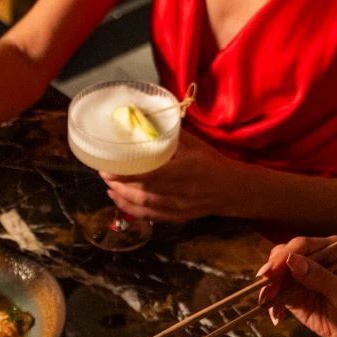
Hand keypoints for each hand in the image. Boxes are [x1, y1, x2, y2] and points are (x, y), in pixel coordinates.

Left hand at [101, 131, 244, 222]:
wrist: (232, 190)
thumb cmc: (213, 163)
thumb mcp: (196, 145)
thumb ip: (172, 136)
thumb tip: (149, 119)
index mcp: (184, 171)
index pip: (150, 175)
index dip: (127, 174)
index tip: (109, 167)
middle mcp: (179, 192)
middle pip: (142, 192)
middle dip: (119, 184)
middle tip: (104, 173)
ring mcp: (178, 207)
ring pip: (144, 206)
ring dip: (122, 197)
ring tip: (108, 186)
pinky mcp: (177, 217)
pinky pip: (150, 216)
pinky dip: (132, 210)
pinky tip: (119, 201)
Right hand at [256, 236, 336, 336]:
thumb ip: (319, 277)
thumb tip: (292, 261)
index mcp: (330, 249)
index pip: (300, 246)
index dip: (283, 257)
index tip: (270, 273)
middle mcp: (314, 258)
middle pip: (283, 258)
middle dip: (271, 273)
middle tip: (266, 291)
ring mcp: (303, 277)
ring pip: (276, 276)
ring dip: (268, 290)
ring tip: (267, 305)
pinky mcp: (296, 294)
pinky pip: (277, 295)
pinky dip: (272, 304)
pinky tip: (276, 317)